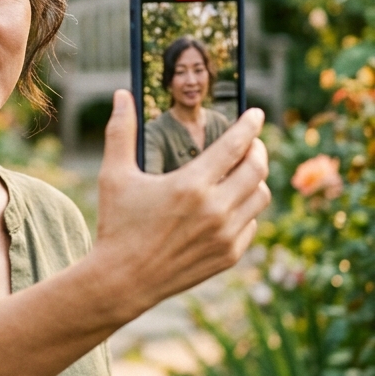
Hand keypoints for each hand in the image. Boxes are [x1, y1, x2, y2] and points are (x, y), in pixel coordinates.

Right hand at [94, 90, 269, 320]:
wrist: (123, 281)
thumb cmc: (117, 225)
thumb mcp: (114, 176)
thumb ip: (120, 131)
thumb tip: (122, 94)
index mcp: (190, 184)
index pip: (235, 145)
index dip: (250, 125)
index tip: (257, 114)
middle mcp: (215, 209)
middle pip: (258, 167)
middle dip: (258, 148)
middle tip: (250, 142)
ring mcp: (226, 235)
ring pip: (261, 195)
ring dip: (255, 178)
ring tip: (239, 172)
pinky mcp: (229, 255)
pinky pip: (252, 223)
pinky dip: (246, 209)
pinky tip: (229, 204)